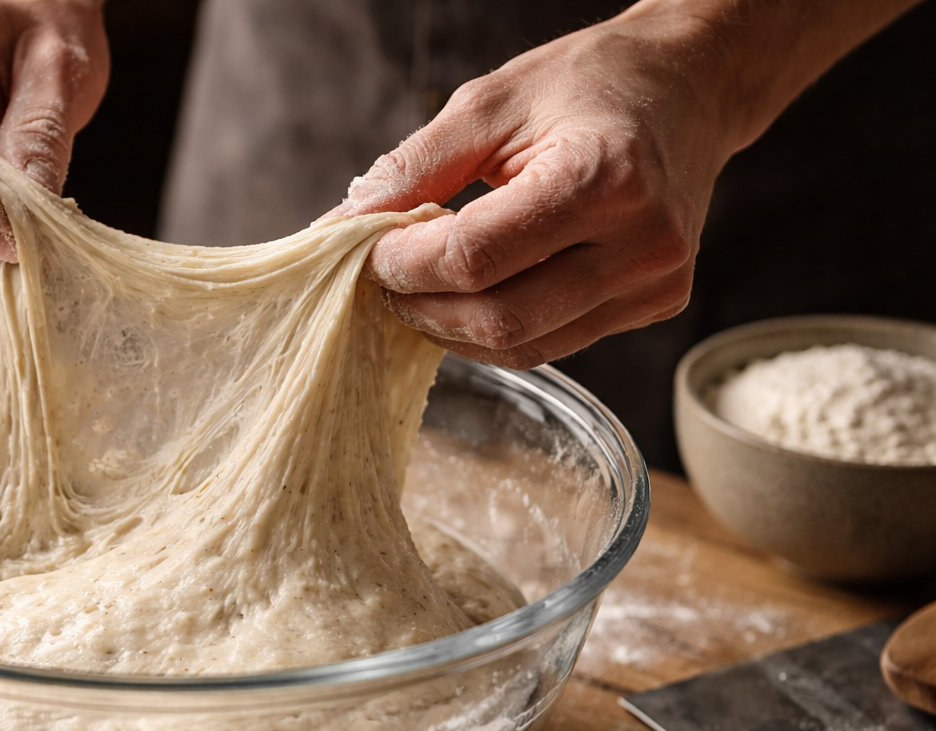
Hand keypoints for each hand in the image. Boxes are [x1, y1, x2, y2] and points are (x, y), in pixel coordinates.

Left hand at [330, 9, 731, 368]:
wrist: (692, 86)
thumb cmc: (592, 83)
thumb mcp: (491, 103)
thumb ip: (414, 168)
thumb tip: (340, 226)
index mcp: (604, 177)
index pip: (476, 257)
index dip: (406, 265)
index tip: (367, 250)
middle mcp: (640, 242)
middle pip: (498, 318)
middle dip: (420, 307)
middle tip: (382, 278)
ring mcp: (654, 284)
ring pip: (522, 346)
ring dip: (451, 328)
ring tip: (420, 286)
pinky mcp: (652, 305)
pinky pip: (552, 343)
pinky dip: (494, 330)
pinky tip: (469, 295)